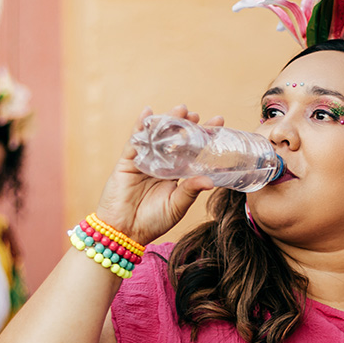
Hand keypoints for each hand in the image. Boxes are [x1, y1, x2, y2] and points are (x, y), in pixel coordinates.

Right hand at [94, 105, 222, 244]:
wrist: (124, 232)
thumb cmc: (153, 222)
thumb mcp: (176, 206)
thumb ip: (190, 191)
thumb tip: (210, 181)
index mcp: (175, 175)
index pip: (192, 151)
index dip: (203, 136)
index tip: (218, 122)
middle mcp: (160, 165)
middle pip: (174, 139)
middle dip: (185, 125)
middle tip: (196, 115)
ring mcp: (144, 161)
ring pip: (157, 136)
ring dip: (167, 121)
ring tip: (180, 110)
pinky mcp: (127, 162)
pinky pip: (134, 141)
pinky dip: (140, 126)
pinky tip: (148, 113)